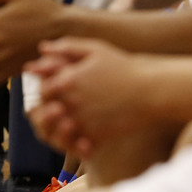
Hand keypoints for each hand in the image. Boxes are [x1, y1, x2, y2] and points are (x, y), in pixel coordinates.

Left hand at [26, 37, 152, 157]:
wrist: (150, 90)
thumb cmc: (122, 66)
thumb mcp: (94, 49)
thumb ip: (65, 47)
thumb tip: (41, 48)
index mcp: (69, 79)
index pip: (43, 90)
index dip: (46, 90)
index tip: (55, 89)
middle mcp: (72, 102)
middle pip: (48, 110)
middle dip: (51, 108)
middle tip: (61, 106)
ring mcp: (84, 121)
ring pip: (59, 130)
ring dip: (61, 125)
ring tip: (72, 119)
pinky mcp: (96, 137)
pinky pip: (76, 144)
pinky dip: (76, 140)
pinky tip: (84, 131)